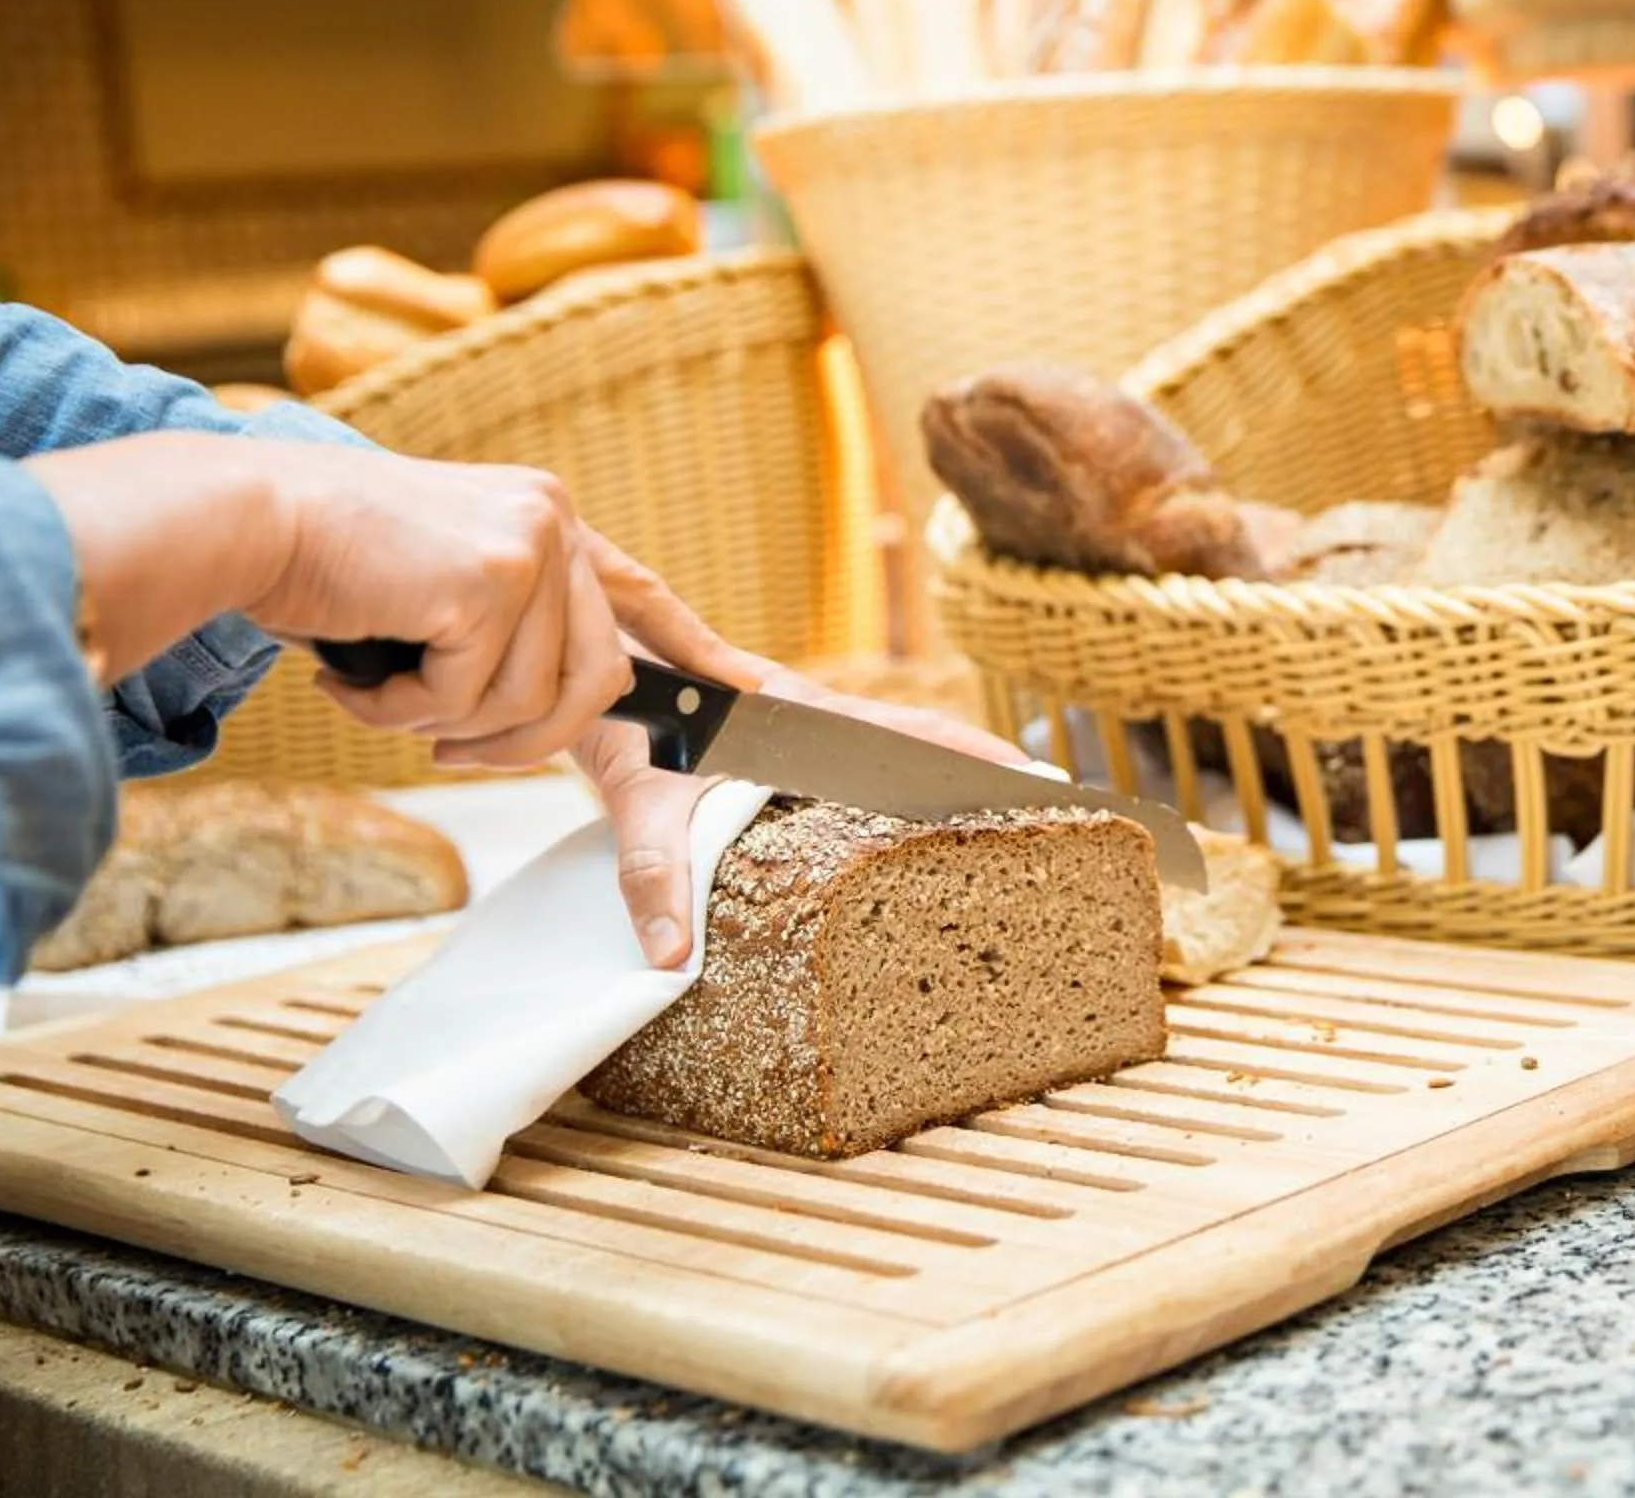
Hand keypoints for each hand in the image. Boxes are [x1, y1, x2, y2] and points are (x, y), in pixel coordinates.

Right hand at [29, 437, 630, 768]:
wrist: (242, 518)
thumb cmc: (317, 562)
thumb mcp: (433, 585)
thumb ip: (496, 626)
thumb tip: (534, 707)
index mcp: (543, 516)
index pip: (637, 592)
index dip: (690, 647)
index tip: (743, 687)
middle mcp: (551, 520)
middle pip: (594, 680)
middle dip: (522, 744)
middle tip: (446, 753)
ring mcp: (529, 546)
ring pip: (531, 702)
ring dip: (443, 726)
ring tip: (374, 695)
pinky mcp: (492, 580)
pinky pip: (470, 699)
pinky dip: (403, 713)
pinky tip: (352, 679)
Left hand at [572, 667, 1024, 968]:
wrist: (590, 678)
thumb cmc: (624, 730)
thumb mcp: (640, 801)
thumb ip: (654, 872)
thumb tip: (670, 956)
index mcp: (805, 721)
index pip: (909, 735)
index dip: (973, 755)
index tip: (1032, 774)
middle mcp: (814, 714)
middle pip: (917, 738)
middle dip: (978, 768)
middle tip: (1045, 801)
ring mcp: (802, 722)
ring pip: (890, 743)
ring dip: (940, 771)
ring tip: (999, 810)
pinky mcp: (784, 735)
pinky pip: (856, 756)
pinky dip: (896, 777)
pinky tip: (908, 813)